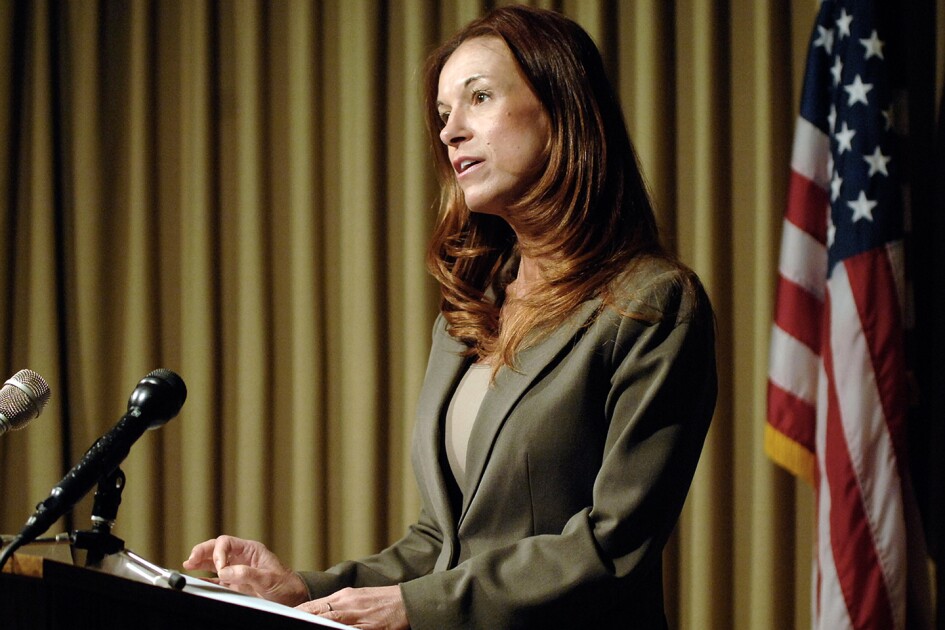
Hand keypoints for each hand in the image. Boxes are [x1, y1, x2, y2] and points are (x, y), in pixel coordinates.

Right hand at [183, 535, 307, 605]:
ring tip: (188, 564)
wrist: (292, 598)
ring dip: (200, 562)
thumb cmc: (285, 585)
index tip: (219, 567)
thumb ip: (247, 573)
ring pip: (213, 562)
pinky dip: (205, 578)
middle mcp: (241, 558)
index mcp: (251, 550)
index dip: (218, 552)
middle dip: (203, 552)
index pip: (227, 542)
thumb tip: (226, 571)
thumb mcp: (268, 579)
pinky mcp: (234, 584)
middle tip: (191, 560)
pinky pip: (216, 578)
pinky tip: (196, 579)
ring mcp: (236, 570)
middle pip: (217, 549)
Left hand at [297, 585, 408, 629]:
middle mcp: (348, 603)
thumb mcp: (358, 598)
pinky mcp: (369, 627)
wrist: (407, 601)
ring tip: (301, 627)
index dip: (298, 614)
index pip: (313, 606)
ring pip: (330, 622)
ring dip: (316, 625)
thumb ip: (339, 606)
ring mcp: (358, 615)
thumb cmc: (382, 601)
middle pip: (317, 613)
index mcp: (343, 596)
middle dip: (302, 620)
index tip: (284, 618)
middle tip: (286, 623)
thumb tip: (319, 614)